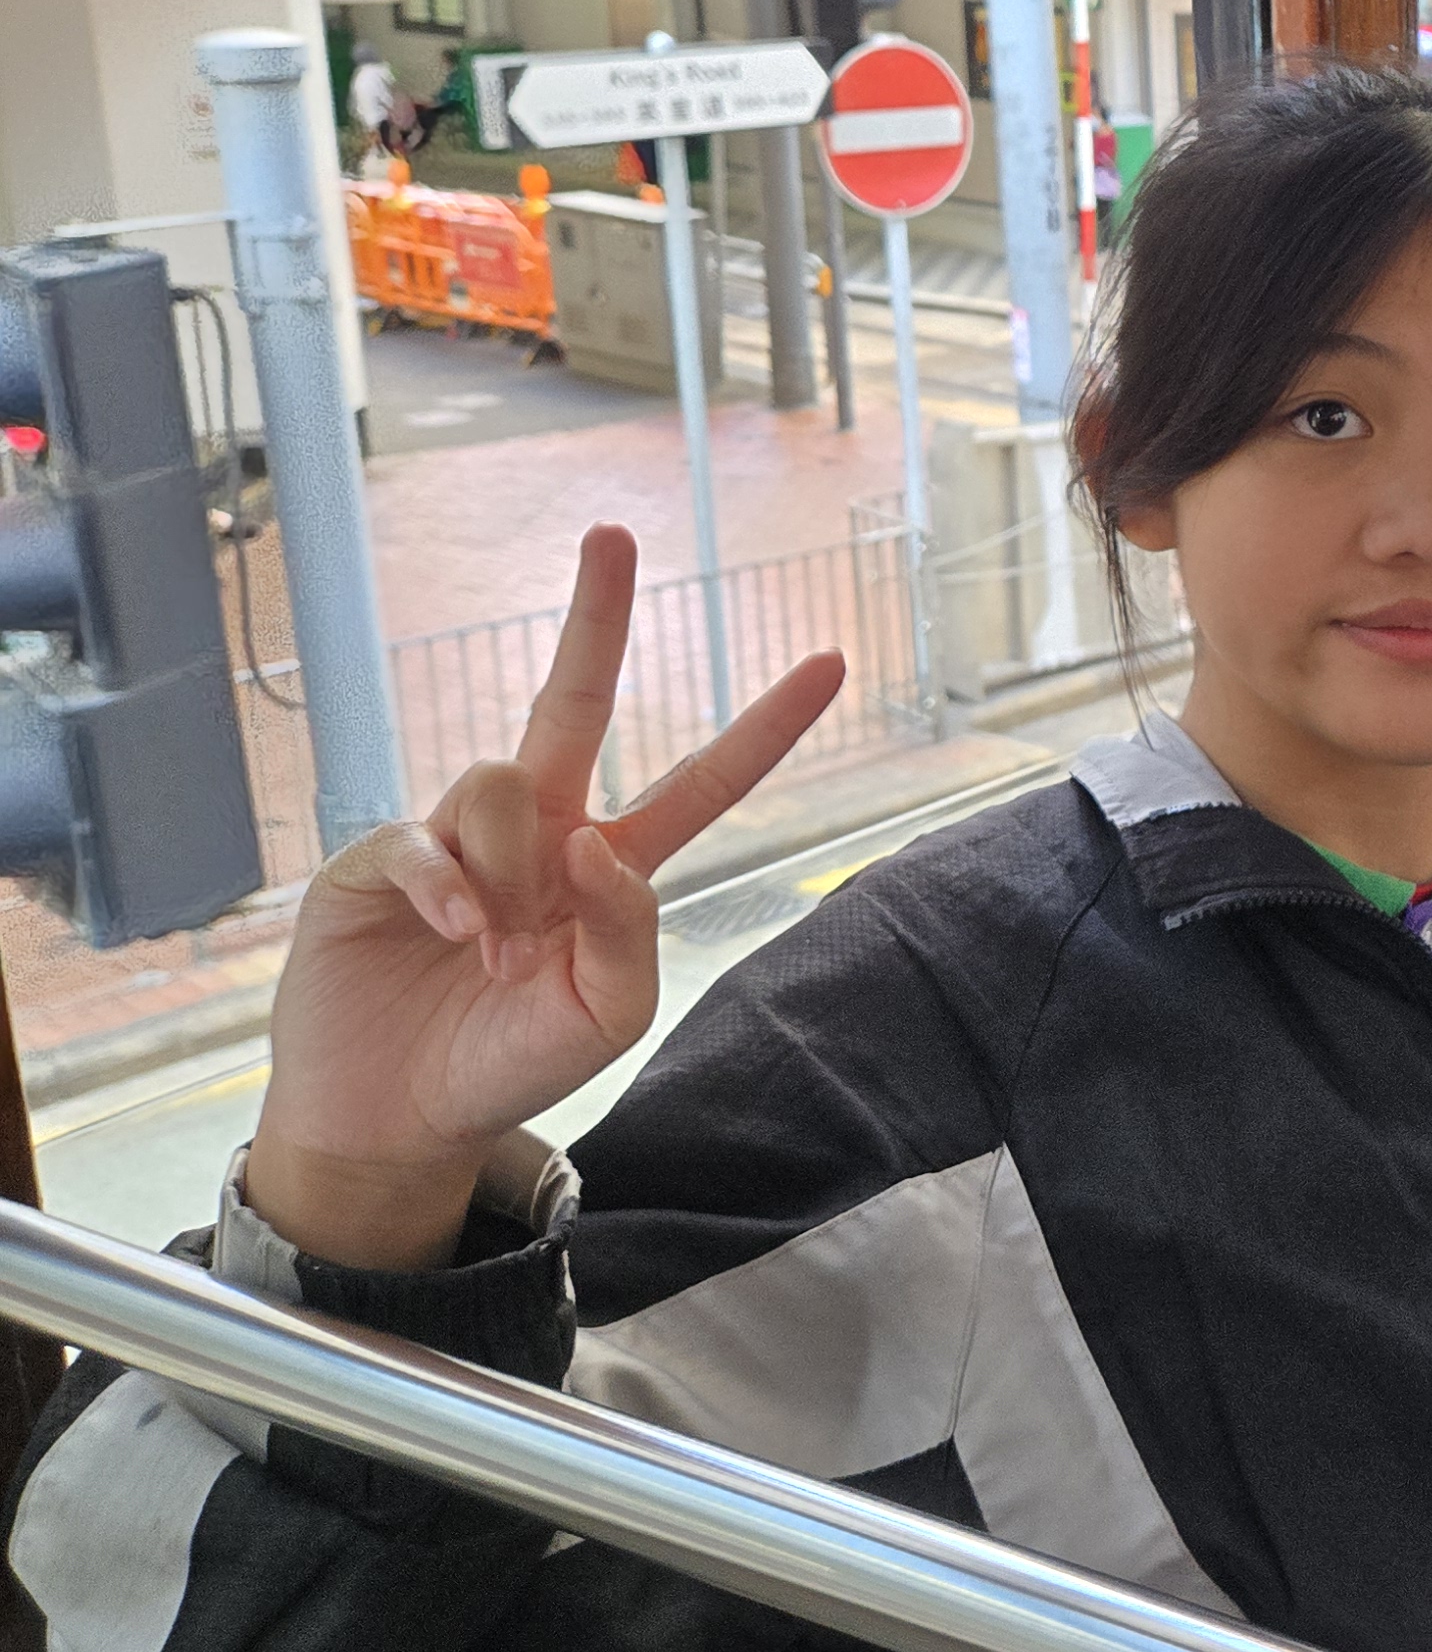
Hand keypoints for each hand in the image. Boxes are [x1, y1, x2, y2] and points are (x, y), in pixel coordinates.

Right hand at [248, 526, 844, 1269]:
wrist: (400, 1120)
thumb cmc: (510, 1062)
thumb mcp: (607, 1010)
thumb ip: (627, 925)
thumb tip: (598, 841)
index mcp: (609, 864)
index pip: (702, 784)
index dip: (764, 729)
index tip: (832, 663)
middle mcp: (538, 831)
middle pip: (572, 701)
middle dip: (597, 616)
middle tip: (614, 531)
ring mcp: (457, 837)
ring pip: (506, 783)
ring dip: (513, 871)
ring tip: (497, 950)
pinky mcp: (378, 859)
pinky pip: (426, 837)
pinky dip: (451, 885)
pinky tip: (458, 931)